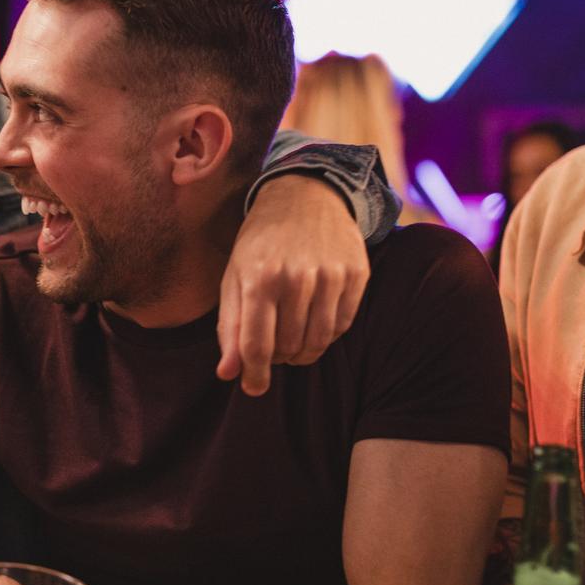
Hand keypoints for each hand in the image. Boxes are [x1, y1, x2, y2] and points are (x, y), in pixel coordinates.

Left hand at [218, 175, 368, 394]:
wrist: (305, 196)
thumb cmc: (261, 243)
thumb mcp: (234, 278)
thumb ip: (230, 327)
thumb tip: (228, 374)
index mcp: (259, 279)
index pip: (257, 347)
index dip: (254, 375)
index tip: (253, 388)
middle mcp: (296, 278)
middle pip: (288, 348)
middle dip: (277, 357)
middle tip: (272, 345)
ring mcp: (331, 276)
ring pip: (318, 342)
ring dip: (303, 351)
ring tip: (292, 339)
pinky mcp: (357, 274)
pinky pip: (343, 325)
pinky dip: (327, 333)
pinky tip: (314, 319)